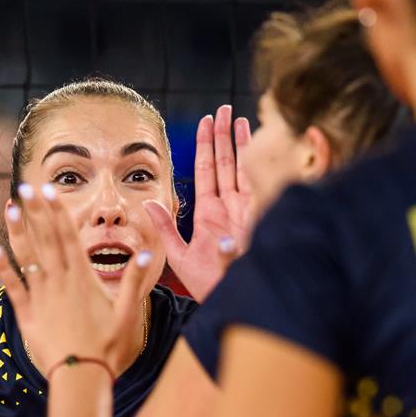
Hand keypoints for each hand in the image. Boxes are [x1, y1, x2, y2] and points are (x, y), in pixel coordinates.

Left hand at [0, 185, 154, 375]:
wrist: (80, 379)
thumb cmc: (108, 348)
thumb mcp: (129, 314)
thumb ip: (135, 281)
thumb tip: (148, 251)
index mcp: (82, 279)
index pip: (67, 237)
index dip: (57, 211)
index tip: (48, 189)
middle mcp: (58, 283)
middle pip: (45, 240)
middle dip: (36, 211)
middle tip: (25, 186)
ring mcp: (40, 298)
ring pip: (26, 258)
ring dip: (17, 232)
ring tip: (9, 208)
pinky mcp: (27, 316)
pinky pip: (12, 288)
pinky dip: (2, 269)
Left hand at [144, 105, 251, 301]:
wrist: (229, 308)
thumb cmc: (207, 286)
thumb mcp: (180, 256)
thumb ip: (166, 228)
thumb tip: (149, 201)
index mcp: (211, 212)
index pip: (208, 170)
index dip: (207, 144)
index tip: (208, 119)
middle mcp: (231, 208)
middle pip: (229, 163)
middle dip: (227, 135)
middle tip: (225, 108)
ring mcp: (249, 213)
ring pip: (248, 171)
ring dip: (245, 146)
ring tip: (241, 120)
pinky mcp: (262, 224)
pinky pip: (266, 194)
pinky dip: (263, 175)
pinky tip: (262, 151)